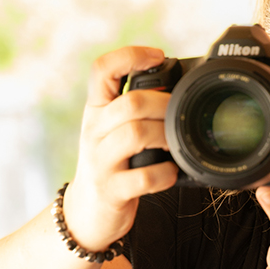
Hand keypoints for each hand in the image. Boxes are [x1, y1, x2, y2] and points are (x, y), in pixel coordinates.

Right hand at [65, 46, 178, 250]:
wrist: (87, 212)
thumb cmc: (112, 163)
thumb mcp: (113, 129)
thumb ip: (135, 107)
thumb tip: (178, 85)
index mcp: (96, 110)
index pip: (102, 69)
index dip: (130, 55)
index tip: (158, 56)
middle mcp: (94, 131)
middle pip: (131, 103)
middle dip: (165, 105)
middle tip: (182, 115)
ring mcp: (101, 161)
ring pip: (136, 134)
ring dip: (167, 136)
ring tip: (178, 145)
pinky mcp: (112, 190)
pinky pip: (144, 177)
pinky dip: (165, 174)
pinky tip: (171, 173)